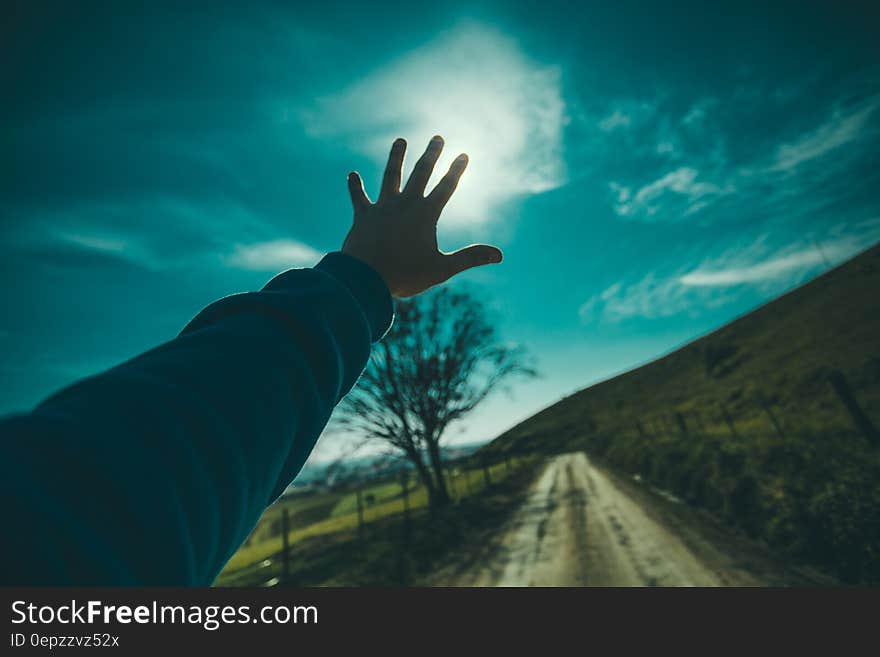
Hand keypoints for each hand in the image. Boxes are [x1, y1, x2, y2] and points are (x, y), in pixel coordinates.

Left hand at [341, 135, 502, 297]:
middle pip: (420, 173)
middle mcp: (405, 204)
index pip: (446, 187)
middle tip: (437, 138)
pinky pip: (358, 197)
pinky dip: (355, 186)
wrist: (365, 278)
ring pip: (391, 176)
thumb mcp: (441, 268)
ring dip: (396, 157)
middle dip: (431, 154)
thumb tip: (499, 255)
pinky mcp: (363, 215)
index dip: (456, 170)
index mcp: (425, 214)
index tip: (464, 154)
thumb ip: (469, 258)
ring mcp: (382, 207)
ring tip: (400, 141)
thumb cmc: (405, 275)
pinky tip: (352, 175)